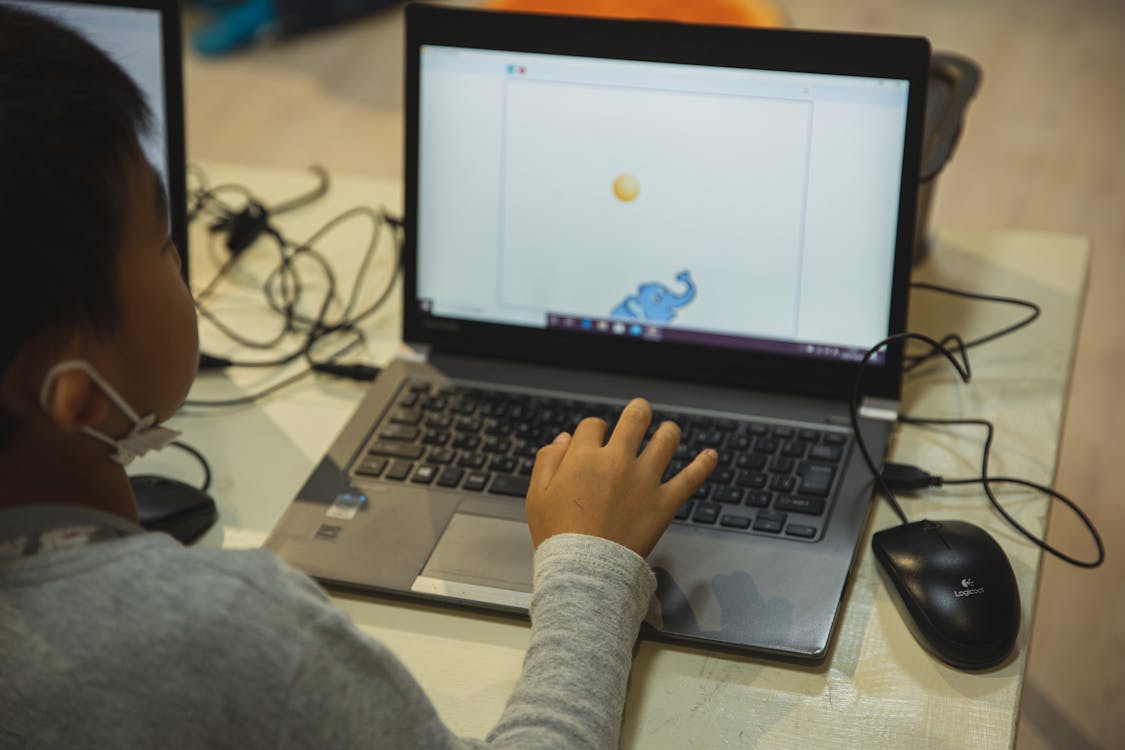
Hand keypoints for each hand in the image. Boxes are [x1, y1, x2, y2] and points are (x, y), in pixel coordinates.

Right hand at [525, 398, 717, 557]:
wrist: (585, 569)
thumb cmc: (558, 535)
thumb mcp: (537, 495)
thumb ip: (548, 460)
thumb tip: (565, 439)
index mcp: (585, 457)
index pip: (593, 425)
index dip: (594, 430)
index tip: (595, 440)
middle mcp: (617, 460)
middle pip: (635, 419)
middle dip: (638, 411)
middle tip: (640, 410)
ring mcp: (644, 480)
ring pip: (666, 440)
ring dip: (668, 432)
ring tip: (668, 431)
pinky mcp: (664, 502)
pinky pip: (691, 478)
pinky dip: (703, 464)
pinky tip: (711, 455)